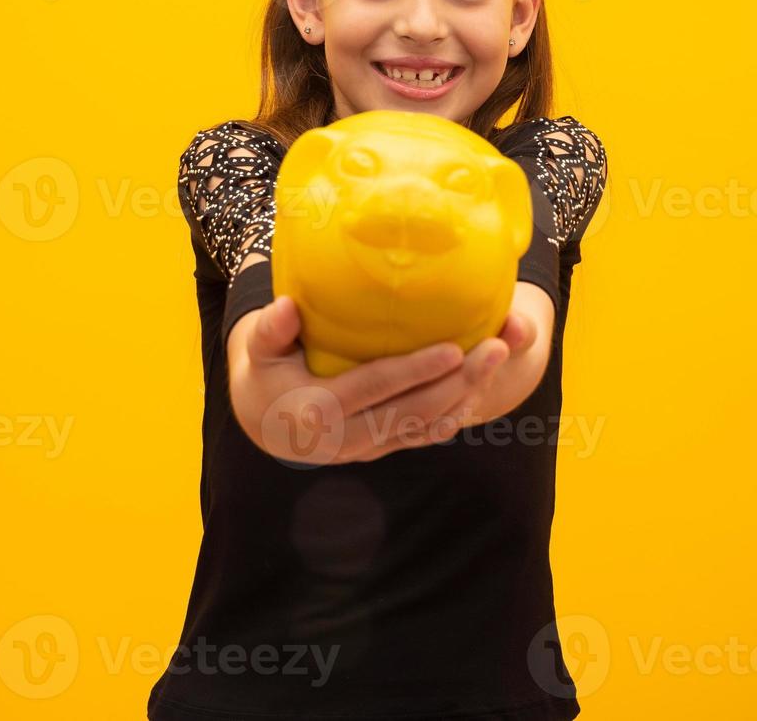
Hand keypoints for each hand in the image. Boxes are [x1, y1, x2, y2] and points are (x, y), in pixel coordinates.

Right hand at [227, 297, 526, 464]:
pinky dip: (454, 415)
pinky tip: (480, 388)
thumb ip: (269, 331)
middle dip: (459, 382)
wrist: (267, 424)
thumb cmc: (268, 373)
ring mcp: (367, 448)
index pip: (376, 387)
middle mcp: (347, 437)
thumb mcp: (259, 353)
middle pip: (413, 410)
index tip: (453, 349)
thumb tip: (285, 305)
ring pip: (425, 426)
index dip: (416, 371)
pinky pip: (423, 436)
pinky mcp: (380, 450)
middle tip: (496, 348)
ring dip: (466, 395)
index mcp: (319, 410)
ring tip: (498, 360)